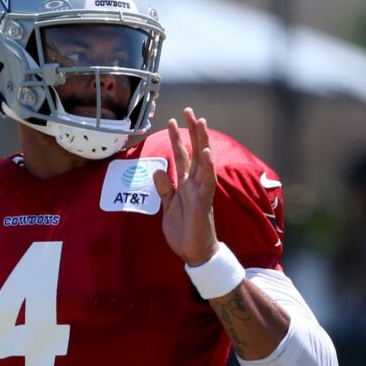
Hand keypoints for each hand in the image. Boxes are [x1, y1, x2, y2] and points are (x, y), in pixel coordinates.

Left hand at [152, 107, 218, 266]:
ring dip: (202, 142)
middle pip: (194, 153)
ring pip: (203, 162)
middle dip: (192, 132)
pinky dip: (207, 167)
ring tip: (201, 122)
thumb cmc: (184, 232)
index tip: (174, 120)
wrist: (195, 254)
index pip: (183, 157)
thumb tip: (158, 170)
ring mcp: (201, 193)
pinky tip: (206, 152)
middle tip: (189, 111)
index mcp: (186, 186)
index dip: (178, 139)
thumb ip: (164, 189)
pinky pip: (207, 182)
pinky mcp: (203, 203)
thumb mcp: (168, 207)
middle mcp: (195, 185)